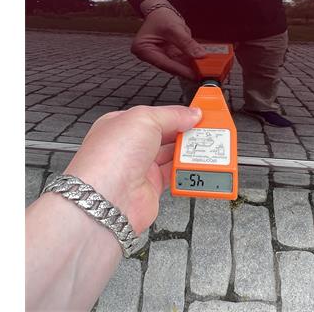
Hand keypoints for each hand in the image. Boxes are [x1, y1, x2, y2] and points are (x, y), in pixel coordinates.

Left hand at [63, 105, 201, 234]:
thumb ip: (172, 115)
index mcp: (123, 125)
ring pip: (171, 156)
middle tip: (207, 131)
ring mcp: (140, 169)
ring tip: (205, 147)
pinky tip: (195, 167)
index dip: (178, 114)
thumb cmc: (110, 157)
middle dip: (187, 133)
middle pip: (166, 136)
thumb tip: (191, 114)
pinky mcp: (150, 189)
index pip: (156, 116)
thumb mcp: (144, 119)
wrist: (106, 199)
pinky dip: (187, 172)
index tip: (198, 114)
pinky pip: (174, 177)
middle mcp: (130, 147)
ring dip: (189, 153)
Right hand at [132, 0, 205, 79]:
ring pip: (177, 64)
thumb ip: (186, 43)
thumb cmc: (161, 16)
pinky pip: (181, 60)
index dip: (180, 70)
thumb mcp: (173, 27)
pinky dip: (191, 61)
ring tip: (204, 70)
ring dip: (191, 67)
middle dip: (187, 70)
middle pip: (171, 66)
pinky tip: (201, 64)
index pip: (164, 63)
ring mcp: (160, 55)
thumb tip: (199, 55)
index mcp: (143, 49)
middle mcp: (150, 55)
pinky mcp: (169, 54)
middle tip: (202, 74)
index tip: (194, 75)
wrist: (160, 10)